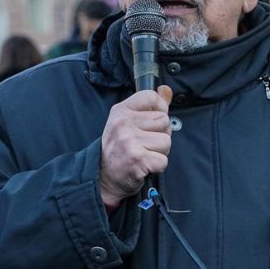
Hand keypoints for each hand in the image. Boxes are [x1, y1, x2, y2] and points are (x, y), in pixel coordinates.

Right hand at [98, 85, 172, 205]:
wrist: (103, 177)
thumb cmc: (118, 149)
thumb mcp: (128, 122)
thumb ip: (149, 106)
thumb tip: (166, 90)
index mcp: (121, 111)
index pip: (151, 97)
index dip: (160, 108)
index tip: (153, 121)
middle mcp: (123, 123)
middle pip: (164, 120)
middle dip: (160, 134)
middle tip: (144, 143)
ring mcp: (130, 141)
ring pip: (166, 141)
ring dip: (160, 151)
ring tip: (144, 154)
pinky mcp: (138, 159)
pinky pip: (163, 160)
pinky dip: (157, 166)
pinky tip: (144, 165)